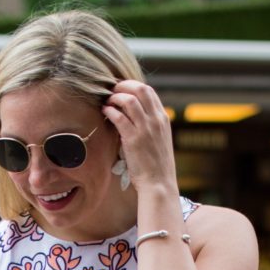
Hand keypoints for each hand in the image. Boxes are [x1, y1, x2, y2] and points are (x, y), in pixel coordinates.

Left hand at [103, 79, 177, 194]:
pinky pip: (119, 118)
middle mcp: (156, 120)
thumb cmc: (156, 165)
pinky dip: (110, 111)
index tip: (121, 89)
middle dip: (123, 86)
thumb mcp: (160, 140)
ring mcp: (146, 129)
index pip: (149, 91)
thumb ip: (151, 125)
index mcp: (163, 119)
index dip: (132, 86)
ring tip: (107, 102)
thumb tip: (135, 115)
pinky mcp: (134, 140)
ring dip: (115, 97)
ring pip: (129, 100)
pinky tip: (105, 113)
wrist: (159, 183)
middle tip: (112, 91)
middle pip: (140, 89)